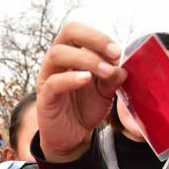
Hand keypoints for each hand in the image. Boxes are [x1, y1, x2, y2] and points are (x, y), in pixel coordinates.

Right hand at [35, 22, 126, 161]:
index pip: (79, 31)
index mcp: (71, 54)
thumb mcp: (105, 92)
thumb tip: (124, 68)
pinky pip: (54, 82)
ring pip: (58, 54)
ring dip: (86, 59)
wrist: (73, 137)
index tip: (118, 52)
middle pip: (67, 32)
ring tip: (106, 72)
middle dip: (94, 39)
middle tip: (115, 54)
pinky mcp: (44, 98)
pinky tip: (87, 79)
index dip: (99, 36)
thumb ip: (113, 79)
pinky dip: (72, 78)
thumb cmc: (85, 108)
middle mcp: (56, 61)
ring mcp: (47, 77)